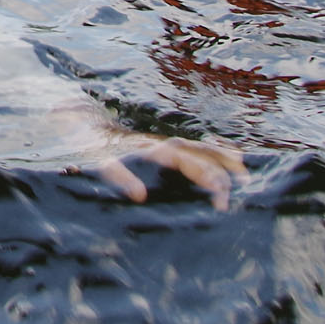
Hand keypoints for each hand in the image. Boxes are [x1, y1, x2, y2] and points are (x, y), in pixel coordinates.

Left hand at [91, 133, 245, 209]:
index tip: (222, 200)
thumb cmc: (90, 146)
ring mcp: (163, 142)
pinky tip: (222, 157)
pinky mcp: (159, 146)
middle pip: (201, 154)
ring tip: (242, 169)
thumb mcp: (100, 161)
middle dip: (223, 170)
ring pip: (199, 147)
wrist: (80, 122)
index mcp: (154, 148)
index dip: (209, 179)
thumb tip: (140, 196)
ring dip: (221, 157)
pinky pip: (191, 147)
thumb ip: (119, 175)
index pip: (191, 163)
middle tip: (244, 187)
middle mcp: (163, 143)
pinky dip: (209, 150)